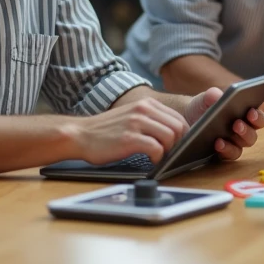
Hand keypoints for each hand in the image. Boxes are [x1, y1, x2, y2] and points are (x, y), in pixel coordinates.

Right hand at [73, 97, 189, 163]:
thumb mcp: (132, 116)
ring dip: (168, 150)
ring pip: (171, 137)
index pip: (178, 118)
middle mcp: (143, 109)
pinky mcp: (130, 138)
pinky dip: (157, 157)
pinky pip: (157, 148)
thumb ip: (151, 119)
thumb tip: (176, 133)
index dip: (182, 135)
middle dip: (178, 143)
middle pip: (179, 127)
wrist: (80, 135)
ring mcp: (136, 123)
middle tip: (167, 153)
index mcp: (146, 104)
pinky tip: (149, 160)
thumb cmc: (107, 131)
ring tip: (157, 156)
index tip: (176, 146)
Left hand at [186, 87, 263, 159]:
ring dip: (237, 140)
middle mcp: (243, 130)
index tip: (251, 112)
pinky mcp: (223, 153)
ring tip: (224, 135)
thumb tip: (218, 96)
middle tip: (237, 123)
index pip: (258, 118)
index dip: (258, 117)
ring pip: (243, 145)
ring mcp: (234, 143)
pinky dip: (226, 149)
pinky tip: (217, 143)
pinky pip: (230, 154)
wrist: (187, 118)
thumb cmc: (203, 106)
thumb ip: (212, 95)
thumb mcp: (206, 98)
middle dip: (247, 130)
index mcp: (245, 115)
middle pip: (252, 134)